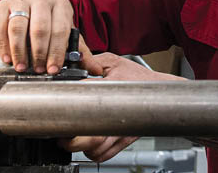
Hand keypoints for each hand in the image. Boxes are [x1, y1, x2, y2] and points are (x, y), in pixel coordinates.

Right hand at [0, 0, 101, 74]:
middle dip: (38, 53)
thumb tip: (94, 69)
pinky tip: (7, 57)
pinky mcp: (3, 5)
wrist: (32, 2)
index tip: (53, 68)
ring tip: (21, 66)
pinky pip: (0, 26)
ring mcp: (21, 0)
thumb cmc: (51, 19)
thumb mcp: (67, 30)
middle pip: (39, 29)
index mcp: (61, 5)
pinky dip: (3, 44)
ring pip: (18, 27)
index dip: (56, 52)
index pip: (60, 30)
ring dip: (19, 51)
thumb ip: (80, 51)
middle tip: (37, 69)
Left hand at [59, 53, 185, 161]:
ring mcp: (120, 130)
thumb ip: (93, 62)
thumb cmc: (138, 76)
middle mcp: (117, 114)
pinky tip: (88, 143)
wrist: (160, 90)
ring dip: (80, 147)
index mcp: (112, 90)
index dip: (67, 106)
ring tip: (73, 137)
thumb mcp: (114, 61)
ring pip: (95, 150)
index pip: (84, 100)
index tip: (58, 109)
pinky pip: (104, 155)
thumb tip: (74, 65)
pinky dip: (92, 154)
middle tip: (62, 131)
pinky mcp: (124, 139)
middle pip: (89, 138)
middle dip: (70, 138)